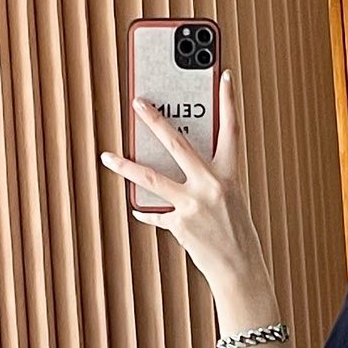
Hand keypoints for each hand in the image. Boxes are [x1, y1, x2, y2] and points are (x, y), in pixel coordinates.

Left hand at [99, 70, 266, 292]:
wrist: (240, 271)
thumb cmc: (238, 236)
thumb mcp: (230, 201)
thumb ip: (208, 182)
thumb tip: (181, 169)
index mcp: (230, 176)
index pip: (231, 130)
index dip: (228, 101)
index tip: (222, 76)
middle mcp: (211, 186)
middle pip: (177, 144)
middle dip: (155, 120)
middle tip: (137, 103)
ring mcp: (192, 204)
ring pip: (150, 178)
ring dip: (125, 166)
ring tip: (107, 157)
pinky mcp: (179, 224)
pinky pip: (155, 213)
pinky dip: (146, 212)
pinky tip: (138, 209)